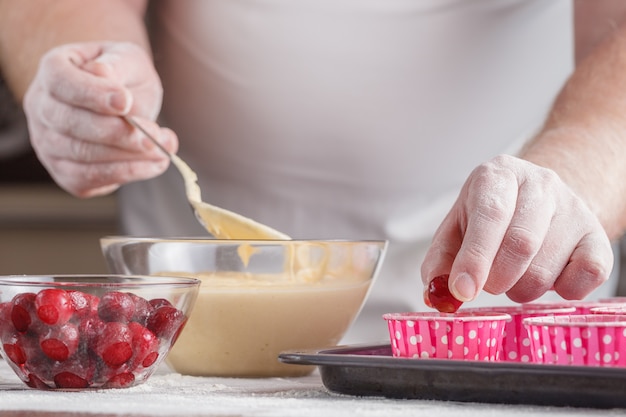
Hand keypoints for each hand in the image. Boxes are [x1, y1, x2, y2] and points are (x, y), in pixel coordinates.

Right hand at [23, 41, 177, 196]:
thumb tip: (102, 74)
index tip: (125, 101)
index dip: (92, 94)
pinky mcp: (65, 172)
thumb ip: (118, 65)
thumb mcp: (128, 59)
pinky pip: (89, 178)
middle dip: (118, 132)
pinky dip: (126, 173)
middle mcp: (41, 107)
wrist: (124, 104)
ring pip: (82, 155)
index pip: (62, 82)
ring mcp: (47, 143)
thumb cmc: (124, 78)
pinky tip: (155, 164)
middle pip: (71, 123)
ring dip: (128, 156)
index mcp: (53, 69)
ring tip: (164, 149)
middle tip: (155, 136)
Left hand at [421, 154, 612, 303]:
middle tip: (490, 284)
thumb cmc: (489, 218)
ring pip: (547, 268)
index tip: (462, 290)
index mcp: (497, 175)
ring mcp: (573, 206)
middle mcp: (539, 183)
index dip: (475, 258)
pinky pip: (587, 275)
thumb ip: (440, 261)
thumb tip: (436, 294)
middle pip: (521, 243)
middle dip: (498, 278)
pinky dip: (562, 290)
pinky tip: (548, 276)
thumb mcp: (456, 229)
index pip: (490, 214)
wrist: (537, 200)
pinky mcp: (597, 234)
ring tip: (514, 275)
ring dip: (522, 288)